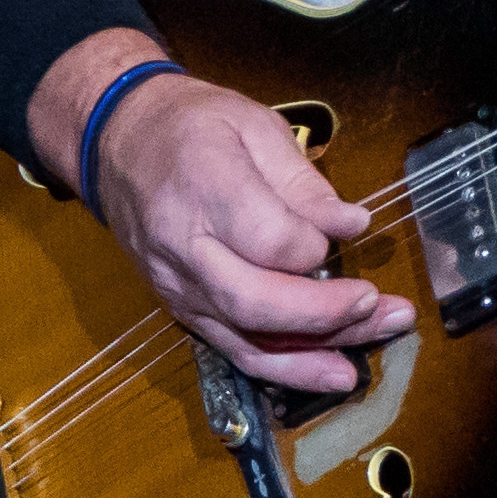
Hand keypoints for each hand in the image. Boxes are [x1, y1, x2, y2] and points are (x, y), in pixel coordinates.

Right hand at [79, 60, 414, 398]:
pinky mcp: (180, 309)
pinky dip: (285, 369)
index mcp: (203, 187)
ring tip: (369, 353)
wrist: (116, 143)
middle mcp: (184, 247)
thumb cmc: (189, 126)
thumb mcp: (253, 124)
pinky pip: (233, 350)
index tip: (341, 229)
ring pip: (248, 339)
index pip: (269, 239)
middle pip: (257, 302)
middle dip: (327, 314)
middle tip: (380, 308)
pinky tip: (329, 373)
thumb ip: (303, 181)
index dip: (314, 245)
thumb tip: (353, 224)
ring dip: (315, 355)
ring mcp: (178, 286)